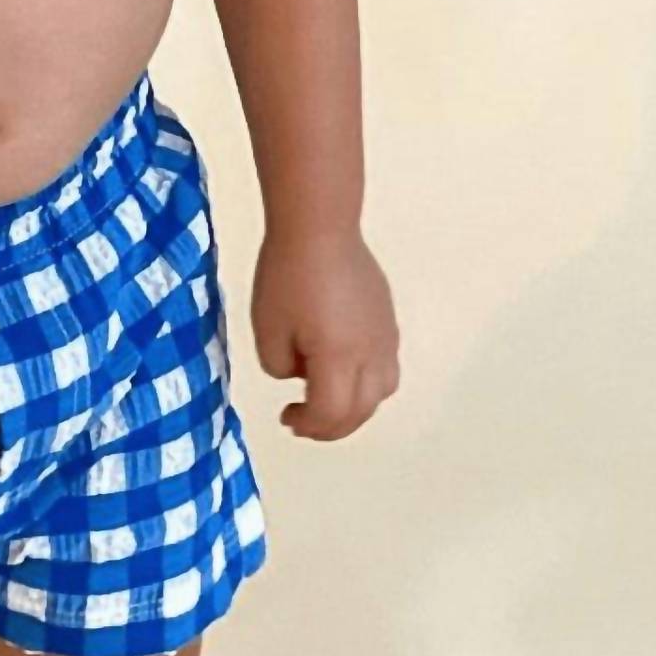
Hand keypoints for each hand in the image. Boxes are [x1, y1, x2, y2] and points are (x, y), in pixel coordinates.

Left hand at [249, 227, 399, 440]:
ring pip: (382, 391)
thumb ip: (281, 367)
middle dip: (331, 426)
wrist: (318, 229)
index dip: (308, 425)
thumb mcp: (267, 330)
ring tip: (326, 398)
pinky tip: (340, 366)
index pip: (331, 413)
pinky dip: (365, 382)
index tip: (287, 418)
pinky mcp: (388, 319)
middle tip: (303, 422)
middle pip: (361, 410)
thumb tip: (302, 373)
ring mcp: (385, 336)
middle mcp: (371, 354)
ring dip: (354, 407)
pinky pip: (386, 365)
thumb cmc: (286, 277)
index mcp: (339, 359)